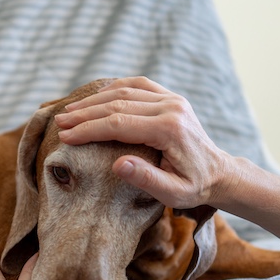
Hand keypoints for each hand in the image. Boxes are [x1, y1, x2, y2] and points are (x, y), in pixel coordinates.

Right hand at [54, 77, 237, 209]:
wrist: (220, 173)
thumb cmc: (195, 187)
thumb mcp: (174, 194)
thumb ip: (147, 179)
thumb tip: (118, 165)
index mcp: (169, 129)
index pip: (119, 123)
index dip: (89, 129)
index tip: (66, 136)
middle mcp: (171, 107)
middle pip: (117, 103)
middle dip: (85, 113)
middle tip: (60, 122)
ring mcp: (172, 99)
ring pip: (125, 90)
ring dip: (95, 99)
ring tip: (70, 111)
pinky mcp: (170, 97)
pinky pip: (137, 85)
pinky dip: (113, 89)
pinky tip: (96, 98)